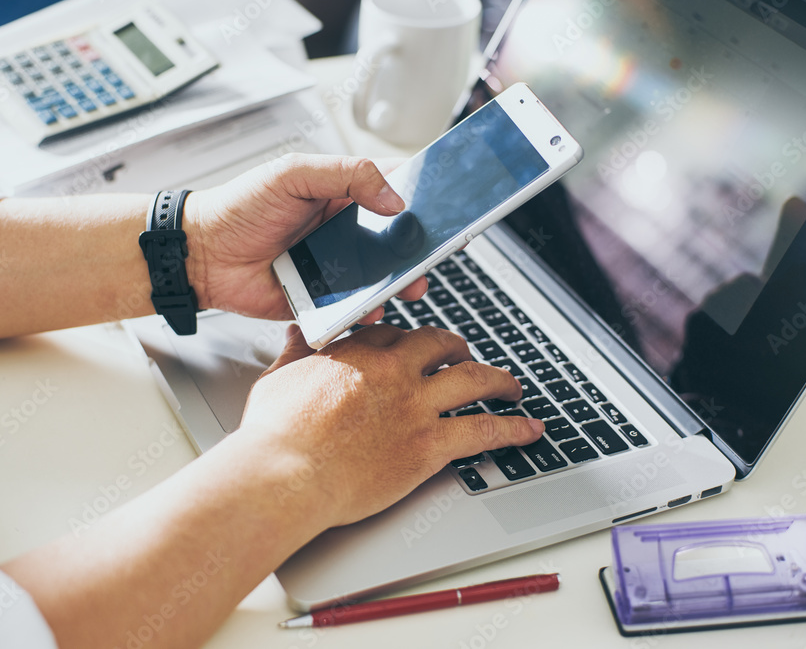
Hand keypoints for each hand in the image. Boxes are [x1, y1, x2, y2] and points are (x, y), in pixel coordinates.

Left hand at [184, 154, 426, 322]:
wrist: (203, 254)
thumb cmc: (240, 207)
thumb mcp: (293, 174)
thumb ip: (346, 175)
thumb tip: (393, 197)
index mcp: (341, 193)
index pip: (392, 188)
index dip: (421, 196)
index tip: (446, 203)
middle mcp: (343, 230)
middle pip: (395, 238)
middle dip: (418, 246)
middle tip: (434, 250)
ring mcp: (335, 265)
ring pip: (381, 275)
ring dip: (401, 280)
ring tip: (410, 283)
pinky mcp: (322, 298)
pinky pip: (354, 307)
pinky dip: (368, 309)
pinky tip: (371, 306)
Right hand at [236, 324, 544, 526]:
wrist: (286, 473)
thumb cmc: (275, 434)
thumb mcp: (279, 378)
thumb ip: (295, 351)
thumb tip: (296, 332)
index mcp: (358, 351)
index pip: (397, 335)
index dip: (411, 343)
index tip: (415, 350)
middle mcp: (394, 370)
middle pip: (441, 346)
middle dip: (459, 349)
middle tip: (466, 357)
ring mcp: (415, 405)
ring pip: (474, 379)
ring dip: (500, 381)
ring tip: (512, 388)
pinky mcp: (429, 444)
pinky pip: (484, 431)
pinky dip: (513, 429)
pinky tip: (529, 430)